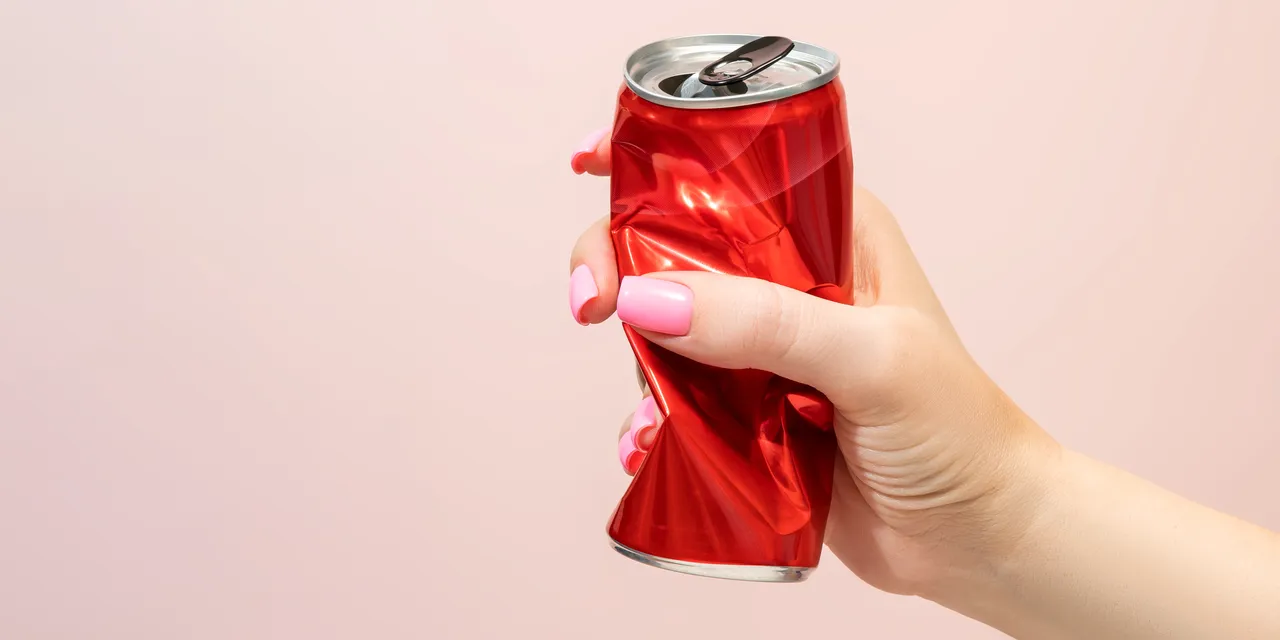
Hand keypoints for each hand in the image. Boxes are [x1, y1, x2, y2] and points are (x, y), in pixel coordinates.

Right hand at [567, 127, 1059, 597]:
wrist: (979, 539)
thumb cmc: (958, 433)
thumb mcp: (872, 360)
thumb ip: (765, 324)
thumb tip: (649, 299)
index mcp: (833, 234)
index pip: (734, 174)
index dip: (659, 164)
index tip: (592, 166)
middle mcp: (794, 282)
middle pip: (681, 247)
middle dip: (624, 266)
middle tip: (591, 303)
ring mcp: (767, 350)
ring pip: (669, 329)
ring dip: (637, 363)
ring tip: (645, 409)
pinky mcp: (749, 415)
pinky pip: (677, 403)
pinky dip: (651, 422)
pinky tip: (648, 446)